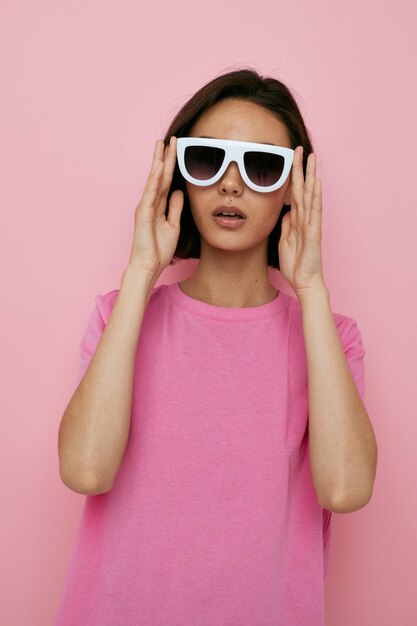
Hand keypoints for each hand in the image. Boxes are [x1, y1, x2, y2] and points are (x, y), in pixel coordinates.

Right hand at [127, 136, 183, 276]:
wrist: (148, 266)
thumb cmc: (158, 250)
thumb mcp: (173, 225)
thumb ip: (175, 207)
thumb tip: (179, 191)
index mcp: (157, 205)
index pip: (166, 180)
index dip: (171, 164)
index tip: (177, 148)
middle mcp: (150, 203)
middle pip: (159, 175)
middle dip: (165, 157)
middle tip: (172, 139)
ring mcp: (145, 207)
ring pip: (154, 180)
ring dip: (159, 162)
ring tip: (163, 145)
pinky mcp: (142, 214)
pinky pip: (150, 194)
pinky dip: (154, 180)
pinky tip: (159, 168)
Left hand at [278, 146, 325, 298]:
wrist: (305, 282)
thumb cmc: (296, 265)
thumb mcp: (285, 241)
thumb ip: (286, 226)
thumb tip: (286, 212)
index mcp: (298, 220)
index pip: (295, 193)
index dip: (292, 176)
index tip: (291, 158)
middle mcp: (306, 218)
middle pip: (303, 188)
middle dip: (301, 168)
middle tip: (300, 148)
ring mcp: (311, 224)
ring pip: (310, 195)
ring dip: (311, 176)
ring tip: (312, 158)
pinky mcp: (313, 233)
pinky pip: (315, 211)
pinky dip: (316, 196)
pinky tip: (316, 182)